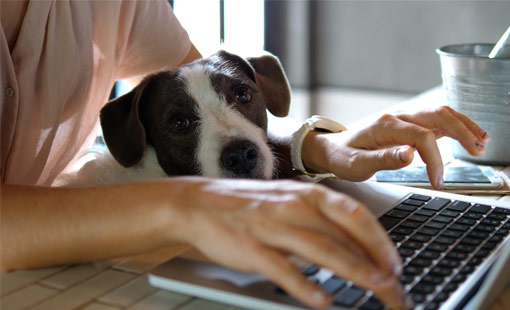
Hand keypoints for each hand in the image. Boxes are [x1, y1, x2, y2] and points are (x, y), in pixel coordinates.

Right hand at [173, 178, 409, 308]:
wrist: (200, 203)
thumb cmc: (250, 205)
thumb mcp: (289, 202)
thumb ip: (320, 221)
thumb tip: (355, 245)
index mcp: (306, 194)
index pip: (354, 214)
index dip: (380, 240)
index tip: (395, 263)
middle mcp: (294, 207)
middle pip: (344, 235)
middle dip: (375, 262)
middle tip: (395, 286)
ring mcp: (272, 226)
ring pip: (321, 249)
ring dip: (352, 270)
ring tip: (374, 287)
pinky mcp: (251, 247)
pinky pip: (282, 268)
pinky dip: (304, 285)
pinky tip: (322, 299)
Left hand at [303, 106, 489, 188]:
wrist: (332, 148)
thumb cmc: (342, 157)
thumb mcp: (356, 165)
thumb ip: (382, 160)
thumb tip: (410, 155)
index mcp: (385, 126)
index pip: (422, 137)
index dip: (435, 159)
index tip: (437, 181)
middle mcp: (397, 117)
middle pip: (437, 116)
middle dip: (461, 132)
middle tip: (478, 152)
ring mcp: (403, 118)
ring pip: (440, 113)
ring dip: (463, 125)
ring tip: (482, 142)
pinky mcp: (406, 124)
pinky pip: (435, 119)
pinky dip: (454, 125)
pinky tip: (468, 135)